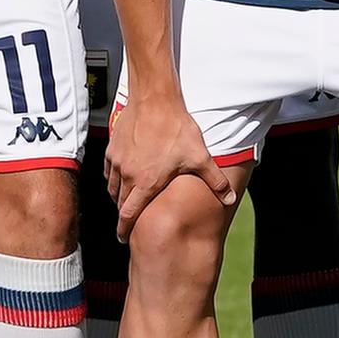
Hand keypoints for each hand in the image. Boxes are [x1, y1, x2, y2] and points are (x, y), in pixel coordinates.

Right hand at [103, 84, 219, 238]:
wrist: (154, 99)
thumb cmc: (175, 127)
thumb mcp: (200, 157)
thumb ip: (214, 180)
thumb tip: (229, 198)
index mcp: (146, 183)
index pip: (129, 215)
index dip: (125, 229)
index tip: (124, 238)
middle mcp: (128, 175)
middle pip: (120, 203)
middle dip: (124, 214)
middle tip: (129, 220)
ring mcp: (118, 161)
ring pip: (112, 186)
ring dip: (119, 195)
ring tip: (128, 198)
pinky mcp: (113, 147)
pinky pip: (109, 169)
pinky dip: (114, 177)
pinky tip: (124, 173)